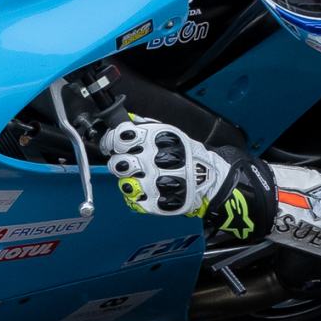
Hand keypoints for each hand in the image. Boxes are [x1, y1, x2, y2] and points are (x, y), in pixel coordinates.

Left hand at [107, 119, 274, 241]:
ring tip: (139, 178)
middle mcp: (152, 160)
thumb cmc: (188, 155)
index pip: (119, 137)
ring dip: (127, 180)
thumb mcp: (170, 133)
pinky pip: (133, 201)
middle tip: (127, 162)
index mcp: (155, 139)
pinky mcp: (155, 202)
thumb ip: (146, 125)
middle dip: (119, 162)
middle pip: (118, 162)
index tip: (111, 144)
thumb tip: (126, 118)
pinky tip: (147, 190)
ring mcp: (153, 183)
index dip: (111, 141)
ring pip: (124, 183)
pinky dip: (137, 196)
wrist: (210, 181)